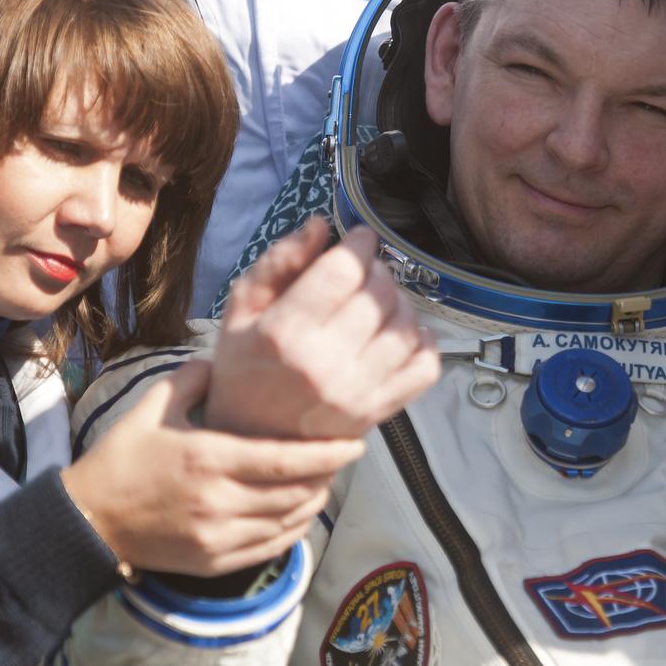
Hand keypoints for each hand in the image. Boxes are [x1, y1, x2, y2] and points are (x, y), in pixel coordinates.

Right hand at [62, 358, 366, 575]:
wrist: (88, 521)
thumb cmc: (121, 459)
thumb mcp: (153, 407)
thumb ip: (194, 378)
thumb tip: (227, 358)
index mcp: (210, 458)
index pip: (288, 459)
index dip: (329, 453)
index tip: (356, 442)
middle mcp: (219, 501)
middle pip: (297, 491)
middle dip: (329, 474)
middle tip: (345, 455)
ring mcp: (218, 536)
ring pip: (289, 520)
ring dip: (315, 500)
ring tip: (326, 479)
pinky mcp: (215, 562)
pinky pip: (272, 546)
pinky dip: (295, 527)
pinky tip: (301, 509)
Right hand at [206, 216, 440, 439]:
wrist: (251, 441)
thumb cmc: (244, 369)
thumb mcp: (241, 311)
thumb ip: (279, 262)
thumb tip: (319, 225)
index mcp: (283, 334)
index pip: (342, 272)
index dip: (359, 245)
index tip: (359, 239)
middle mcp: (323, 365)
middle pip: (378, 295)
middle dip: (377, 271)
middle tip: (365, 272)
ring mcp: (355, 393)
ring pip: (406, 326)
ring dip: (400, 303)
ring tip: (379, 302)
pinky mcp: (377, 413)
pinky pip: (424, 368)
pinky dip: (422, 343)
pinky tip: (400, 335)